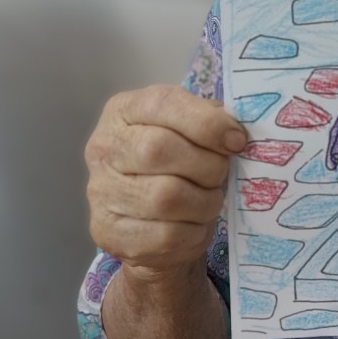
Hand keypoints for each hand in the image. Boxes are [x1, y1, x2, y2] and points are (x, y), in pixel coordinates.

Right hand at [85, 85, 246, 280]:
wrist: (151, 220)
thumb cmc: (177, 163)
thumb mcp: (190, 129)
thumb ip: (210, 121)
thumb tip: (235, 134)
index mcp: (124, 111)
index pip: (162, 103)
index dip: (206, 122)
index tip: (237, 141)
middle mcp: (104, 147)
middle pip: (159, 149)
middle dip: (207, 164)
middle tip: (221, 174)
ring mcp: (101, 191)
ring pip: (165, 197)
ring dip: (204, 201)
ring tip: (209, 199)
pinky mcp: (109, 233)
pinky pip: (165, 235)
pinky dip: (193, 231)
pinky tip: (194, 223)